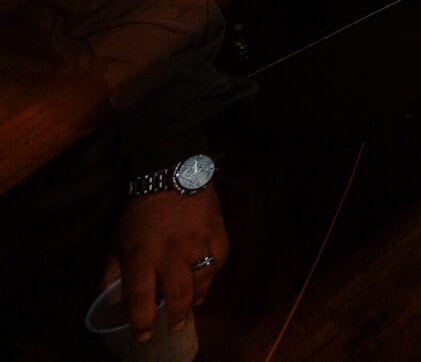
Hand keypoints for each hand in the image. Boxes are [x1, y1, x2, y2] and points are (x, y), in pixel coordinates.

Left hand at [104, 188, 226, 342]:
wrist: (174, 174)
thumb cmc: (142, 211)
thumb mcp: (118, 239)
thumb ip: (114, 271)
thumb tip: (112, 299)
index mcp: (142, 254)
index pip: (141, 296)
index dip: (142, 321)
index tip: (143, 335)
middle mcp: (172, 252)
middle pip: (177, 294)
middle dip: (176, 315)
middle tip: (175, 326)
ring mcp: (198, 244)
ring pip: (202, 281)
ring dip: (197, 297)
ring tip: (192, 305)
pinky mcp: (219, 236)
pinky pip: (218, 263)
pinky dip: (211, 274)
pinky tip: (204, 278)